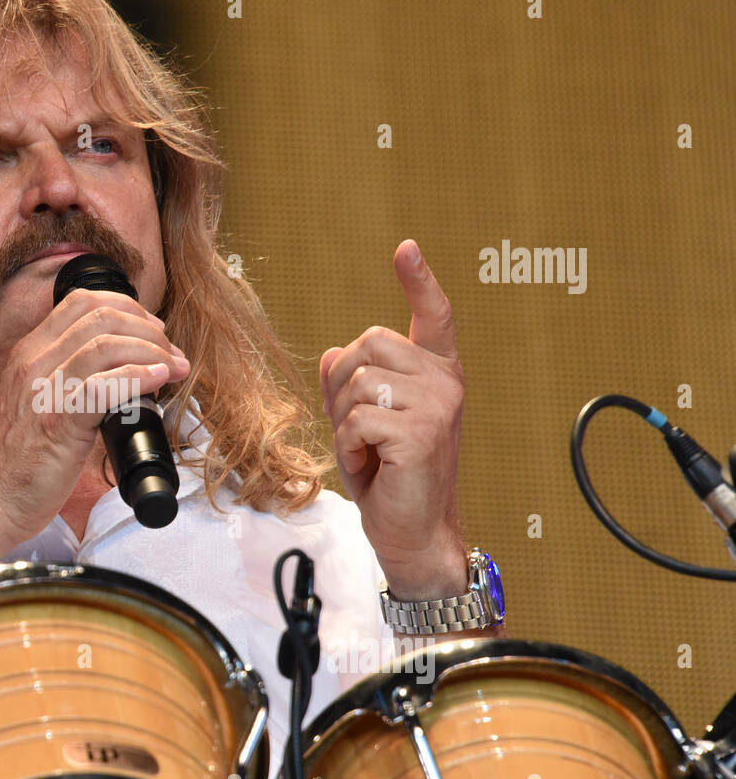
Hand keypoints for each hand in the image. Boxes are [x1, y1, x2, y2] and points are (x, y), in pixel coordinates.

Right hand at [0, 289, 189, 548]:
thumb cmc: (14, 463)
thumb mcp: (34, 403)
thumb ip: (66, 381)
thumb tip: (120, 375)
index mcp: (28, 353)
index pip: (82, 302)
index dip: (128, 308)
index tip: (153, 331)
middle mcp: (32, 363)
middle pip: (100, 316)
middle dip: (147, 328)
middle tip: (170, 352)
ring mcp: (42, 390)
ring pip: (105, 344)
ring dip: (151, 350)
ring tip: (174, 367)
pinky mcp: (56, 422)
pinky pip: (103, 386)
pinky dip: (138, 377)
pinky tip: (158, 381)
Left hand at [318, 240, 466, 598]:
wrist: (412, 530)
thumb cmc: (388, 474)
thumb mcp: (362, 420)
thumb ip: (351, 383)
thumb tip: (333, 353)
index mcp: (437, 372)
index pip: (434, 316)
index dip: (419, 281)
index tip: (406, 249)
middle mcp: (445, 381)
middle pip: (369, 343)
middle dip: (342, 384)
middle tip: (353, 425)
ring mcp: (439, 405)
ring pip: (358, 382)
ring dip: (344, 421)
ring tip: (367, 450)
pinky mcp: (423, 433)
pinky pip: (357, 419)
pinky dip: (349, 446)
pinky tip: (370, 465)